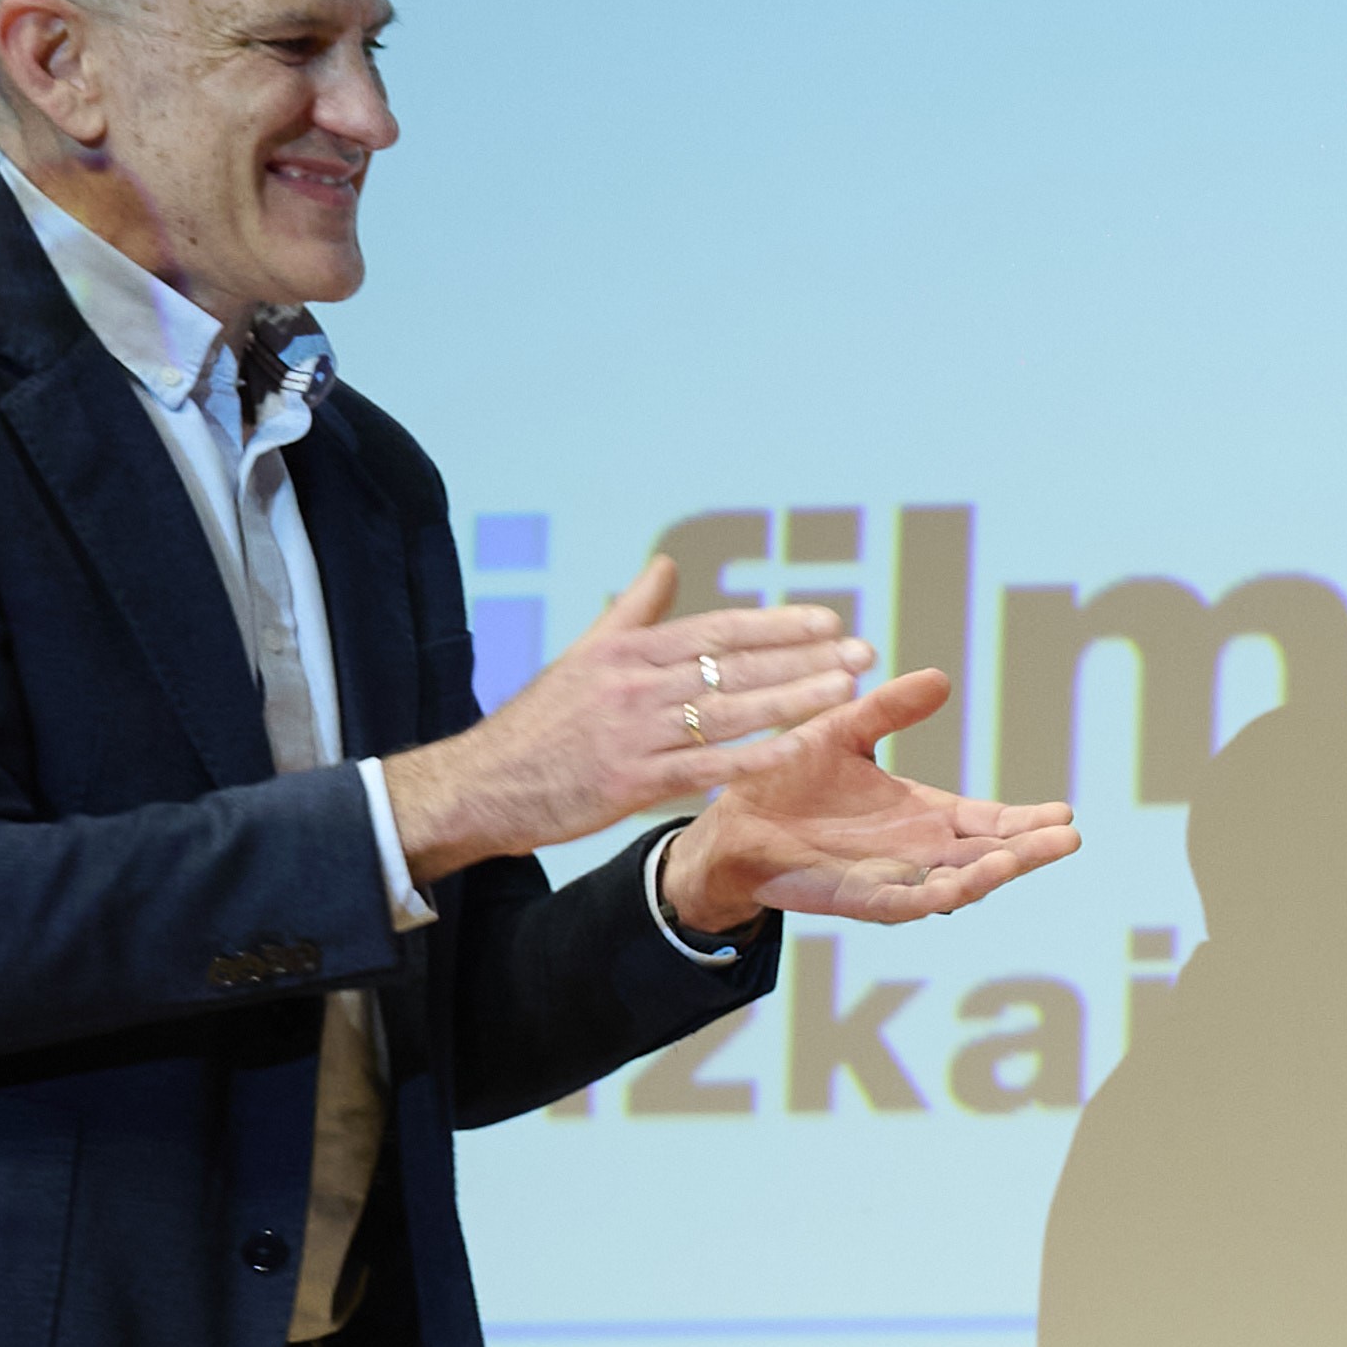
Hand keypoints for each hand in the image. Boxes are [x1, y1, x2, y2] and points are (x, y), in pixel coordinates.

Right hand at [384, 556, 867, 874]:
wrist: (484, 783)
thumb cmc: (542, 722)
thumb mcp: (583, 656)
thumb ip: (633, 611)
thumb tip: (666, 564)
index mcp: (626, 651)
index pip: (716, 630)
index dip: (776, 625)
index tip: (828, 622)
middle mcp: (634, 685)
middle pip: (732, 666)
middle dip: (802, 658)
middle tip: (862, 651)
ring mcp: (634, 734)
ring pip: (727, 713)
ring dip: (792, 699)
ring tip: (846, 690)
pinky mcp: (630, 783)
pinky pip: (705, 768)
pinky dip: (753, 757)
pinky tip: (799, 748)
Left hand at [659, 669, 1080, 928]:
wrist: (731, 824)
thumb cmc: (785, 779)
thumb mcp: (844, 731)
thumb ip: (890, 710)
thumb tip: (940, 678)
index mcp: (923, 816)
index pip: (989, 821)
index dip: (1026, 820)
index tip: (1065, 813)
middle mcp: (919, 853)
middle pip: (989, 853)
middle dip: (1031, 847)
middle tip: (1070, 835)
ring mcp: (896, 878)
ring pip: (961, 881)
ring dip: (998, 871)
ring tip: (1032, 855)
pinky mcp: (864, 899)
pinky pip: (912, 902)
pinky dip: (944, 894)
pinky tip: (973, 884)